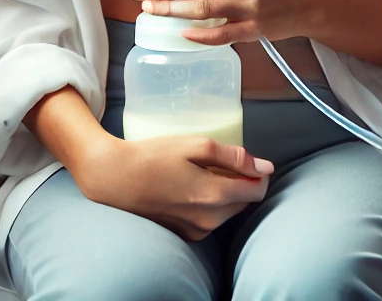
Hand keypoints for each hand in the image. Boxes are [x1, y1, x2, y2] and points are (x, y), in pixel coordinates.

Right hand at [76, 133, 272, 241]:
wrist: (116, 178)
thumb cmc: (155, 156)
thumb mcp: (197, 145)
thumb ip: (234, 157)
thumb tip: (265, 167)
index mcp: (215, 196)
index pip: (257, 191)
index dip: (259, 173)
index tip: (248, 160)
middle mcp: (209, 220)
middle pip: (243, 201)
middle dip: (240, 182)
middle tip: (220, 161)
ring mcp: (196, 231)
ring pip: (227, 211)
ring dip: (225, 193)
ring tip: (202, 171)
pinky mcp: (184, 235)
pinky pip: (210, 219)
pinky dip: (209, 203)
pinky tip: (190, 186)